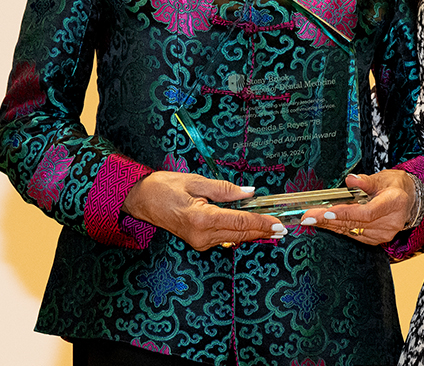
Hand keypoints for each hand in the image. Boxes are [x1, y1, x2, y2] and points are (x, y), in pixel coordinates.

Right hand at [123, 171, 284, 250]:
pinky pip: (225, 238)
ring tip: (272, 227)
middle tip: (283, 228)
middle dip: (263, 231)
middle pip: (240, 234)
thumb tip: (249, 193)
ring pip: (234, 238)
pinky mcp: (198, 242)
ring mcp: (200, 242)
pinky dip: (240, 233)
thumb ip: (225, 190)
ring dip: (253, 233)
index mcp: (202, 219)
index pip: (241, 222)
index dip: (262, 222)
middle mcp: (202, 235)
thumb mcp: (197, 182)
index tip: (278, 223)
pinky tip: (252, 228)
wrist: (140, 200)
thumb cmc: (165, 187)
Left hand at [298, 171, 414, 244]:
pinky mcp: (378, 240)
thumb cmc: (394, 186)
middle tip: (308, 217)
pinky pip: (354, 235)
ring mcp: (384, 234)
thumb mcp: (382, 177)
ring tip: (312, 219)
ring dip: (330, 225)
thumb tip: (351, 180)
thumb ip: (366, 181)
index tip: (326, 212)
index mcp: (394, 203)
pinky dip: (340, 228)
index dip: (345, 214)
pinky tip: (326, 223)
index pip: (366, 213)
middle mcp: (390, 222)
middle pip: (355, 223)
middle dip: (328, 220)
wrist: (408, 199)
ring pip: (352, 231)